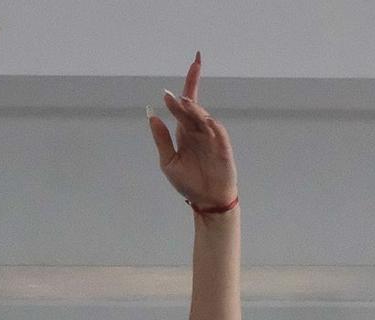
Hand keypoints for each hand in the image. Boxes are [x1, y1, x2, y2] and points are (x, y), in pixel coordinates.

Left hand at [146, 54, 237, 210]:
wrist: (206, 201)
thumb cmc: (189, 182)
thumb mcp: (168, 161)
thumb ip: (162, 139)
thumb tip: (152, 116)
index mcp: (185, 131)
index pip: (186, 103)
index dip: (190, 82)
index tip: (194, 63)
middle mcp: (199, 130)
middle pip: (193, 106)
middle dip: (188, 92)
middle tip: (179, 86)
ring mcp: (212, 138)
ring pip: (202, 117)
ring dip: (194, 109)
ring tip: (183, 102)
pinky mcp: (223, 148)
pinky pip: (217, 133)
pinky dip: (211, 126)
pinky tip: (204, 120)